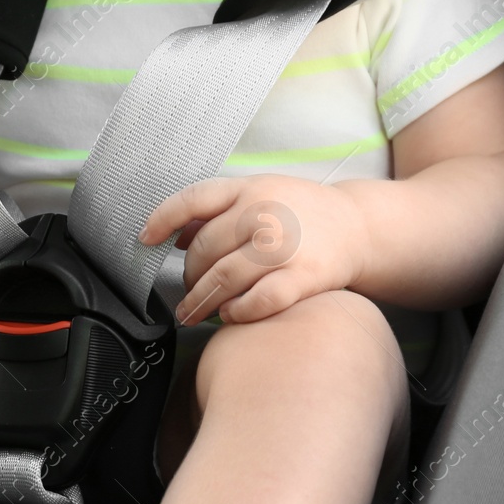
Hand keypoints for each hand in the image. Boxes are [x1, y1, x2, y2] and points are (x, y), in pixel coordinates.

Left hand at [139, 175, 370, 324]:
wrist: (358, 228)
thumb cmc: (302, 214)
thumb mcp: (260, 195)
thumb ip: (217, 212)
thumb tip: (173, 235)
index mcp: (249, 189)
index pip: (193, 200)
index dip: (162, 220)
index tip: (145, 240)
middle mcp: (264, 214)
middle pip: (204, 251)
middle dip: (188, 277)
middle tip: (186, 293)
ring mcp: (284, 246)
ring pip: (223, 280)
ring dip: (201, 303)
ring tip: (193, 314)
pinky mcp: (303, 276)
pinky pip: (256, 302)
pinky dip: (237, 313)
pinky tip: (231, 315)